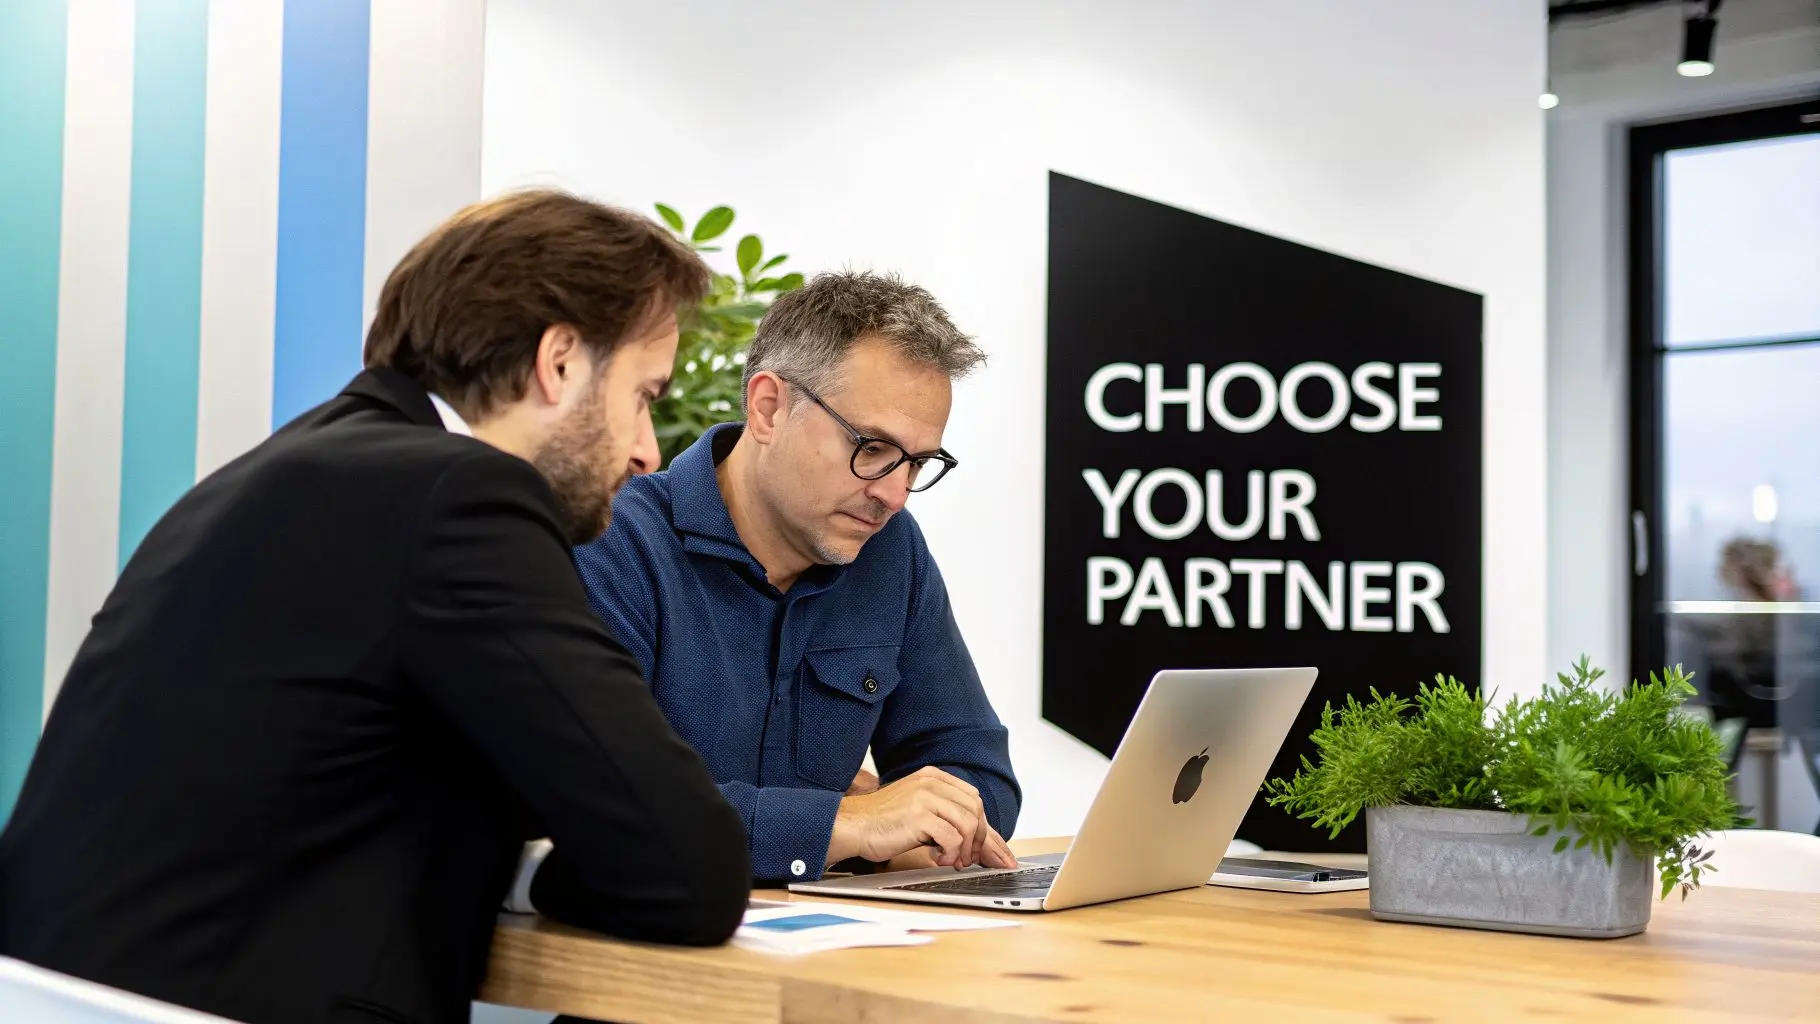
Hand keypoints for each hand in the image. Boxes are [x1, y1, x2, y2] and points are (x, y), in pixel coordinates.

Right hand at [826, 767, 1018, 870]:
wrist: (851, 826)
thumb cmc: (882, 824)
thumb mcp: (919, 813)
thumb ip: (946, 818)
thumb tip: (982, 844)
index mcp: (933, 777)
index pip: (973, 800)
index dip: (987, 829)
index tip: (999, 853)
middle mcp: (931, 782)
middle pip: (976, 809)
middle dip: (979, 840)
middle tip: (969, 860)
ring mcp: (925, 796)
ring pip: (968, 823)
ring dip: (965, 849)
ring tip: (951, 861)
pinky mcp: (919, 815)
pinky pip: (952, 836)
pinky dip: (951, 853)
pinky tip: (937, 858)